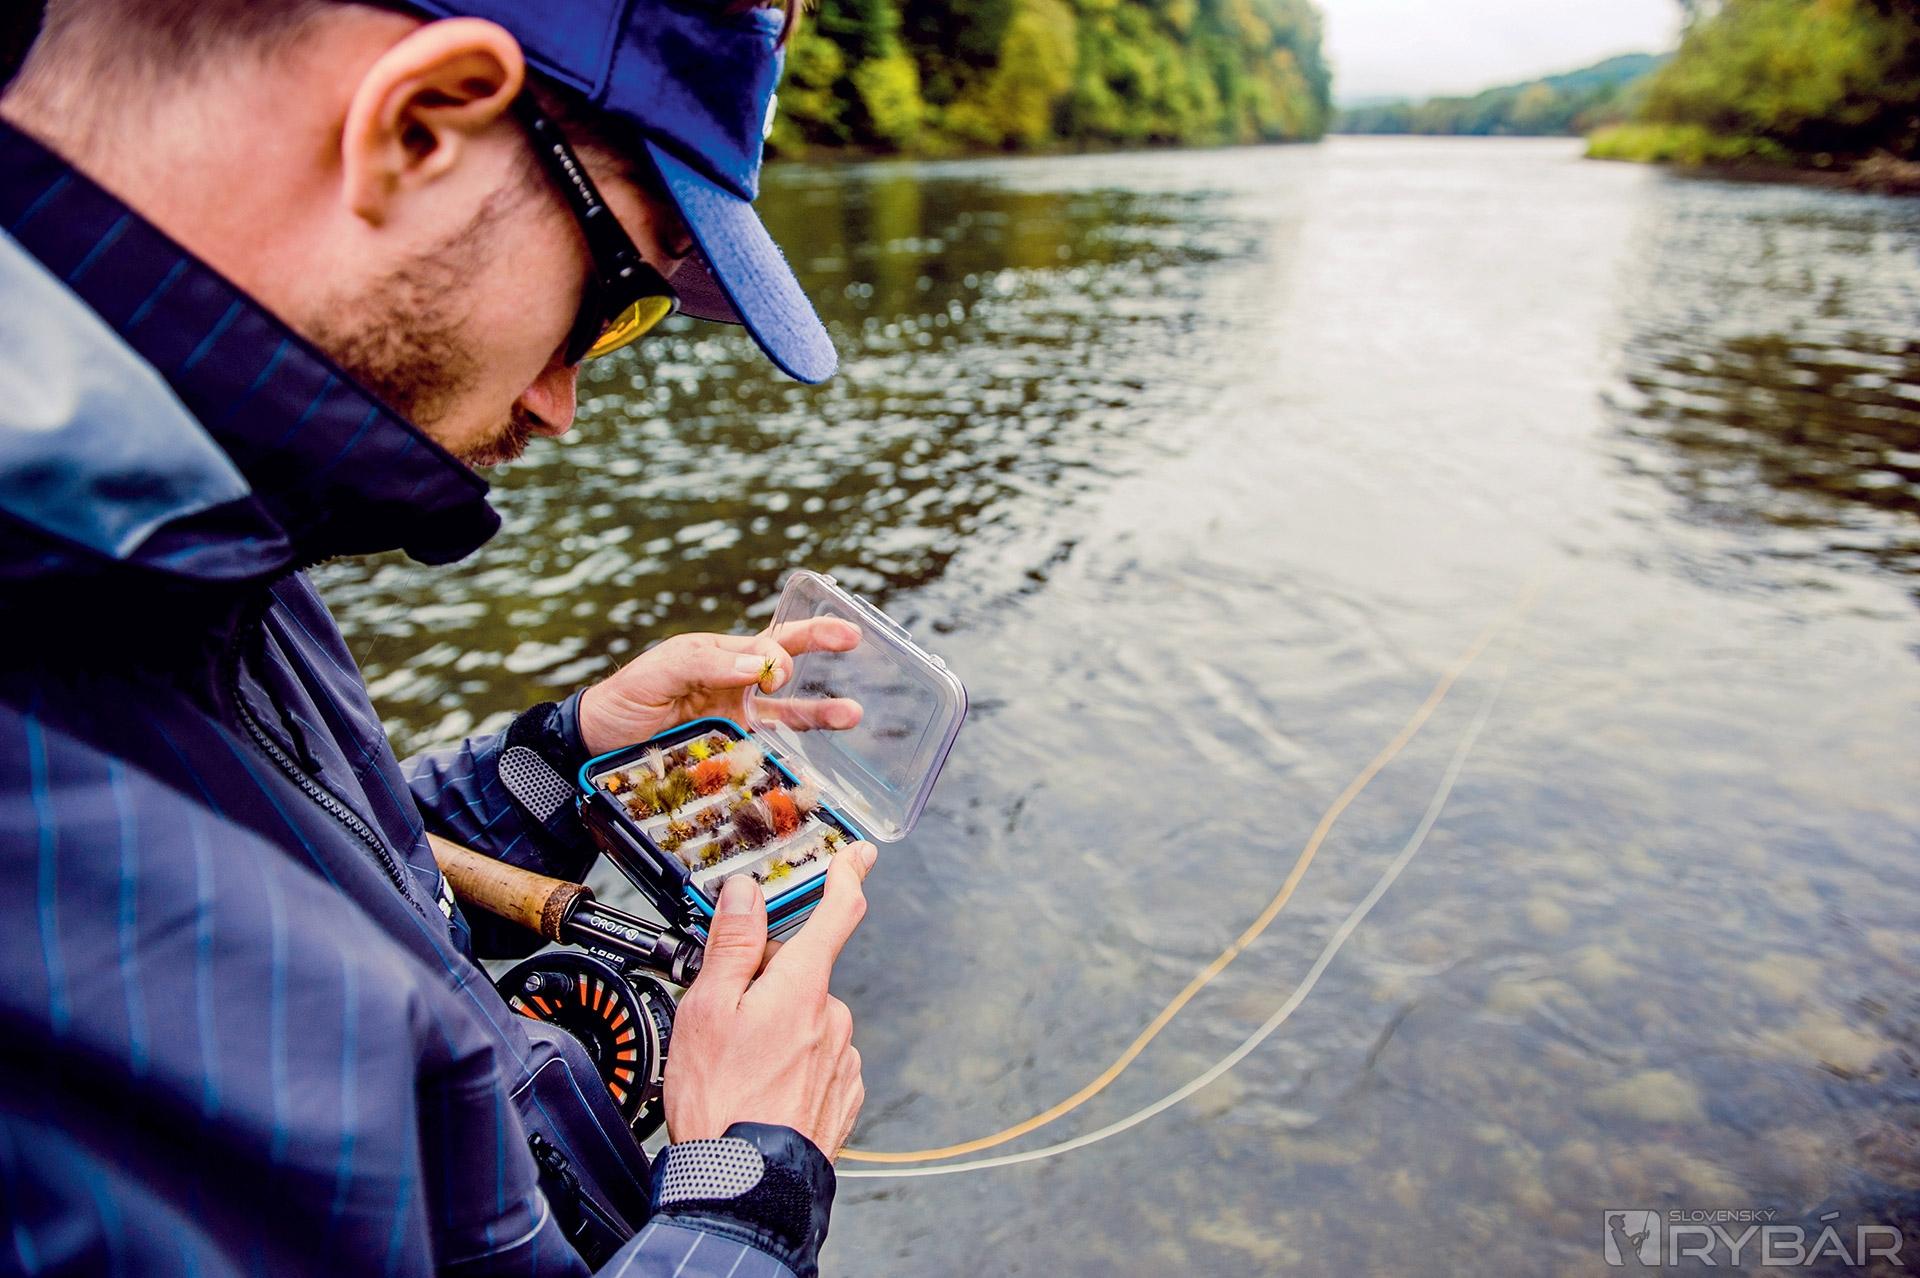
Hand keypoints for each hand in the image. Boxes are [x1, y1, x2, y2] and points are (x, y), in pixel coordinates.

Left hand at [576, 618, 862, 755]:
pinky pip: (771, 749)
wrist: (597, 747)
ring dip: (821, 711)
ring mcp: (737, 720)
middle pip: (785, 660)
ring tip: (853, 714)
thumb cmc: (624, 700)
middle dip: (820, 643)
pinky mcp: (733, 752)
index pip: (764, 645)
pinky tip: (821, 761)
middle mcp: (735, 684)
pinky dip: (797, 753)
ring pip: (789, 711)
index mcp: (719, 656)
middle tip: (853, 636)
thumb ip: (703, 662)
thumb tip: (757, 666)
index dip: (777, 657)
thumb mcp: (656, 672)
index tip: (773, 677)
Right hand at [662, 840, 875, 1158]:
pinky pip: (818, 1061)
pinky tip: (761, 1088)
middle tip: (726, 1018)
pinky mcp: (843, 1096)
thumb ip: (733, 944)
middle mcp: (833, 1018)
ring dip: (779, 1030)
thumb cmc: (720, 1101)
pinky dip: (792, 1066)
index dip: (848, 877)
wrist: (742, 1186)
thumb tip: (749, 891)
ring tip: (738, 1067)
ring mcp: (842, 1059)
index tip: (857, 856)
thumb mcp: (708, 1009)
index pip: (838, 913)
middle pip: (803, 975)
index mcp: (802, 987)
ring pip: (808, 1021)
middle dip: (770, 984)